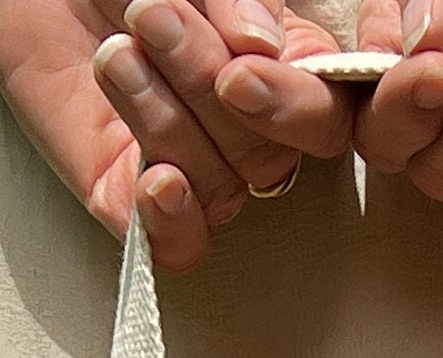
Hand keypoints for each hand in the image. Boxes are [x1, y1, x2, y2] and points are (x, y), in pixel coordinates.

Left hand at [0, 0, 356, 267]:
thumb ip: (235, 3)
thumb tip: (262, 47)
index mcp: (281, 71)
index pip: (327, 115)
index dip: (296, 104)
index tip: (241, 68)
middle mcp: (245, 131)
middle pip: (269, 156)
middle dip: (204, 85)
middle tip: (152, 15)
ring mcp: (188, 170)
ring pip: (220, 191)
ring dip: (165, 118)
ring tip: (115, 52)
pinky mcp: (126, 196)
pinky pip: (178, 248)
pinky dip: (174, 222)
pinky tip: (155, 181)